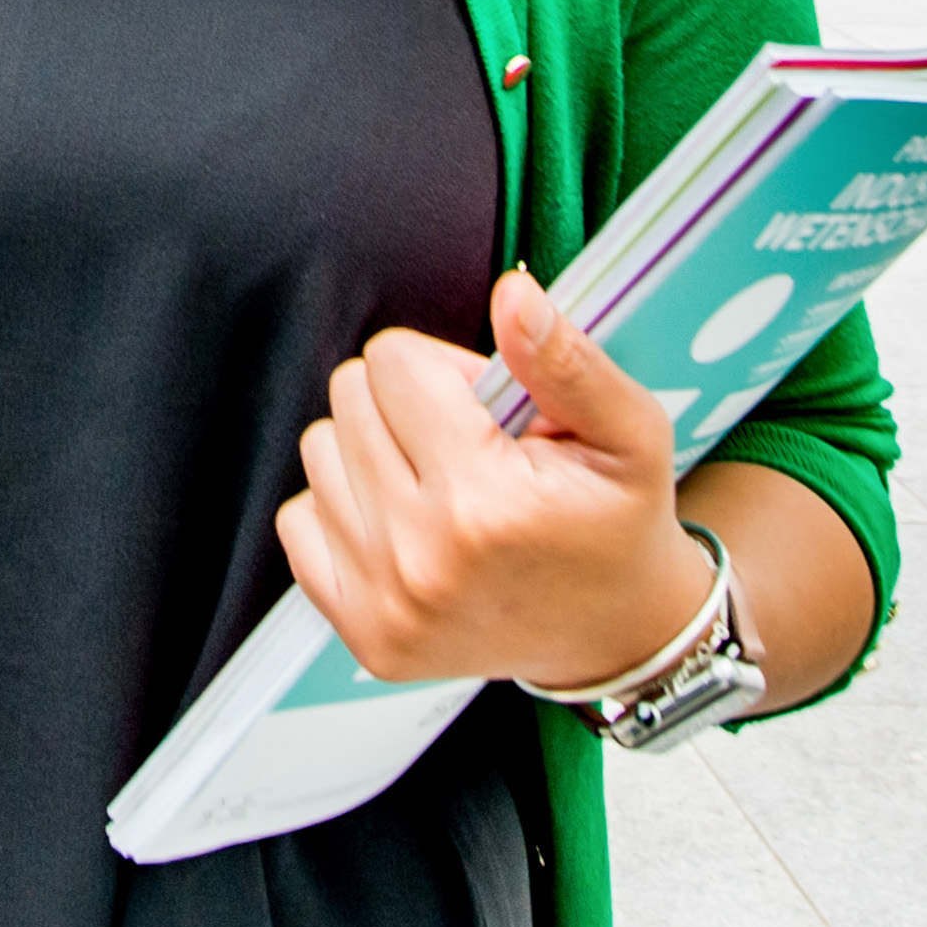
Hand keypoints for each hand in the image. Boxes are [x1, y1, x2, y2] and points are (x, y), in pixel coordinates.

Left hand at [278, 269, 710, 694]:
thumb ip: (566, 359)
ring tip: (439, 482)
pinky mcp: (362, 635)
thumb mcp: (629, 432)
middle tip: (468, 444)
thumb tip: (512, 291)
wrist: (616, 634)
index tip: (489, 409)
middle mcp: (419, 557)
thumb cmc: (620, 522)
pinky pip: (297, 520)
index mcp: (482, 502)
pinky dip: (344, 508)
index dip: (445, 369)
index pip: (391, 362)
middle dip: (407, 402)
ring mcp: (383, 604)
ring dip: (372, 451)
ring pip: (319, 451)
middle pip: (349, 398)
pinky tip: (405, 524)